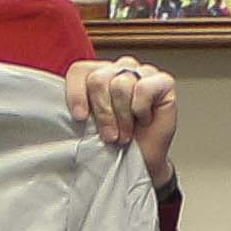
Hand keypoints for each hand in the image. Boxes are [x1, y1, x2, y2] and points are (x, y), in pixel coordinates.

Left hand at [66, 56, 182, 187]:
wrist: (142, 161)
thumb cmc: (117, 142)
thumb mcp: (89, 125)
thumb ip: (80, 109)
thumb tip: (67, 108)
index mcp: (99, 74)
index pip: (80, 71)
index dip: (76, 94)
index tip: (80, 117)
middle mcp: (119, 69)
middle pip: (98, 79)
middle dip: (103, 113)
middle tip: (109, 134)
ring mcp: (142, 72)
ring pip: (120, 85)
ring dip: (123, 117)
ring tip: (126, 132)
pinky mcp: (163, 81)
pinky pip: (144, 88)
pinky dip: (141, 109)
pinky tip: (144, 118)